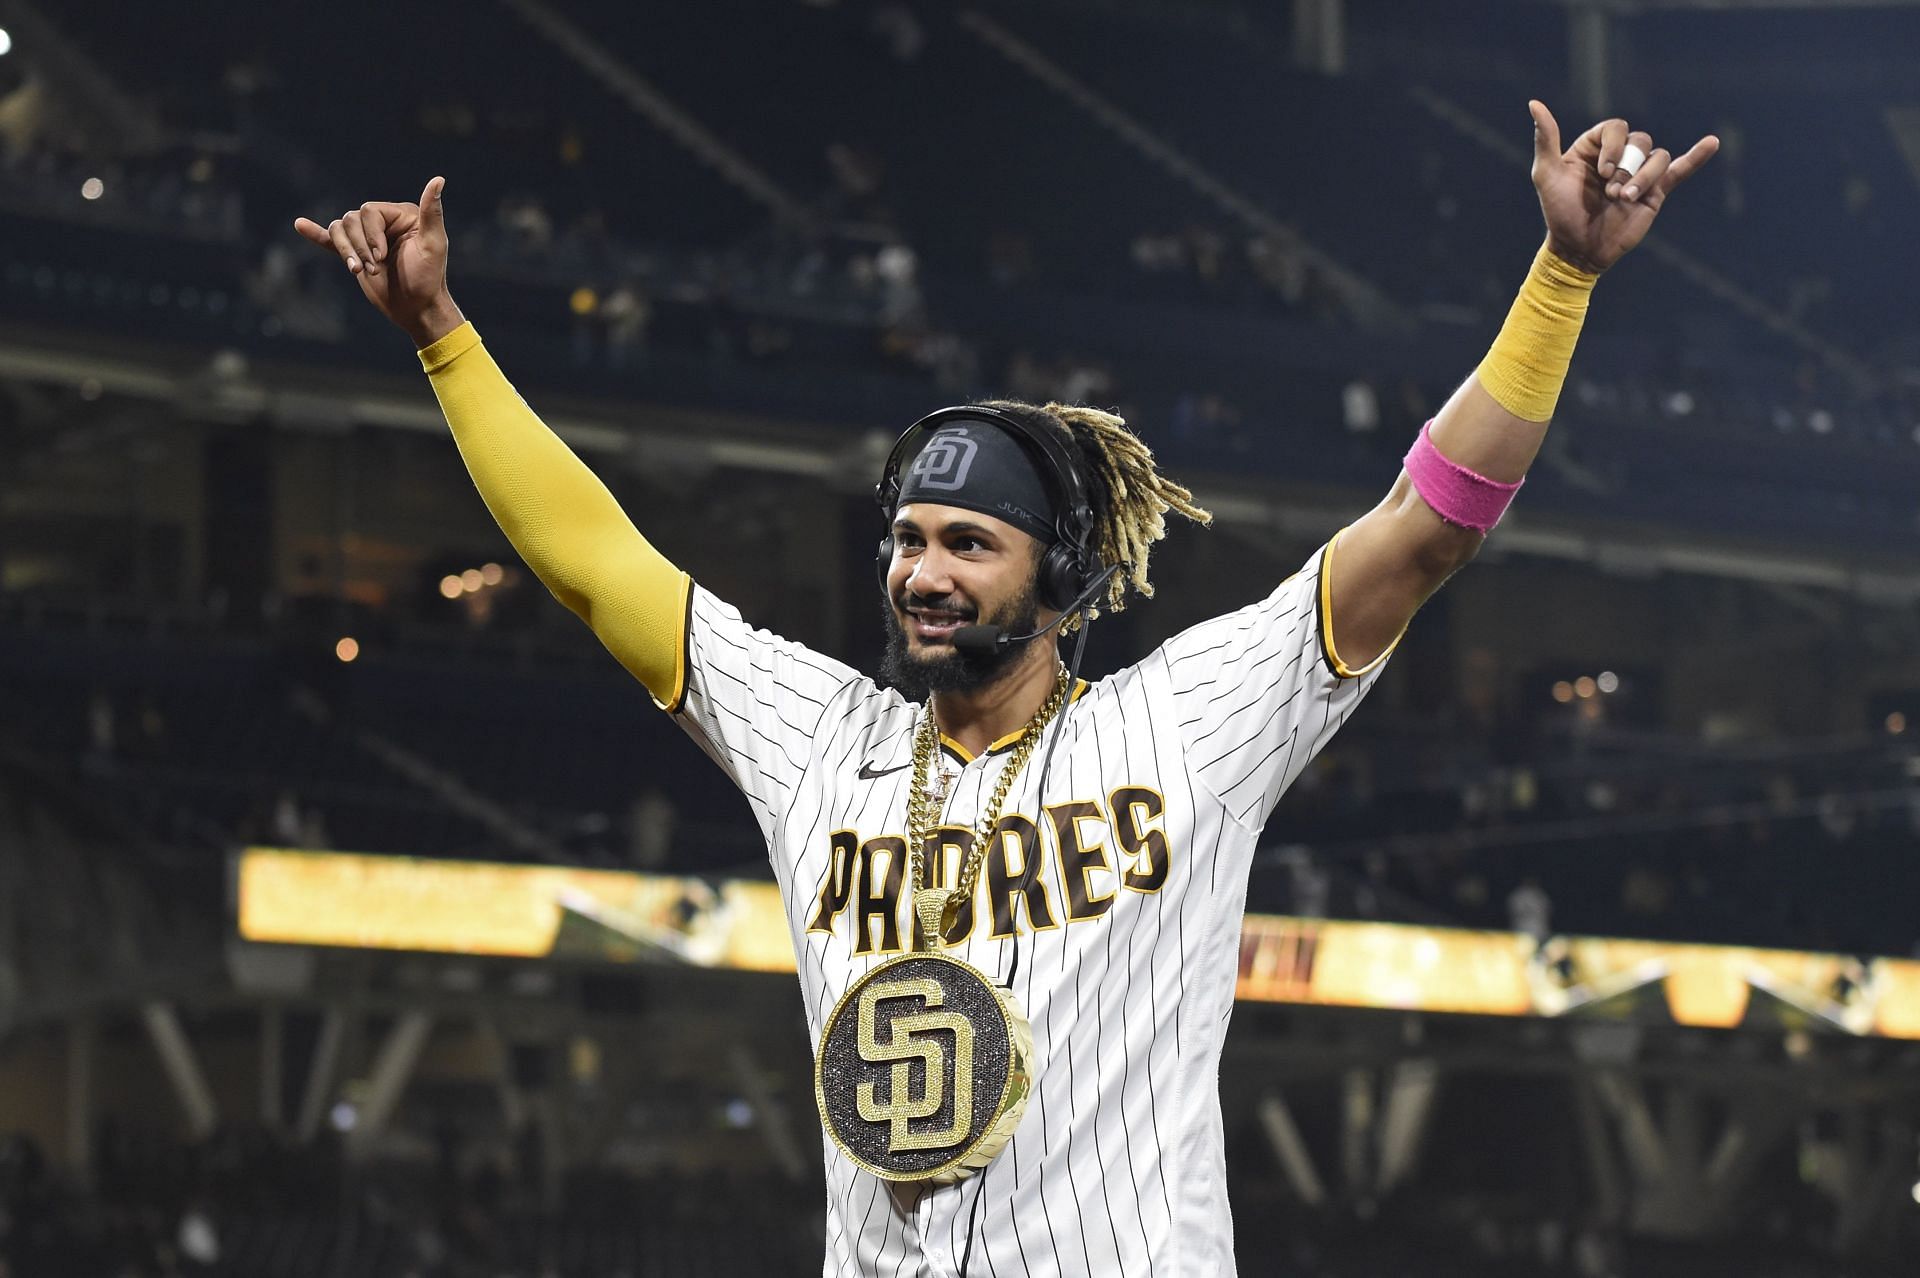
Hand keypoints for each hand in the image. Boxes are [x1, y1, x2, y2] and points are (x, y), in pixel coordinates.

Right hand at [294, 176, 462, 346]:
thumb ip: (432, 213)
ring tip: (357, 271)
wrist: (416, 308)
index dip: (370, 234)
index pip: (369, 211)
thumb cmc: (429, 278)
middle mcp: (382, 222)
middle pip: (351, 219)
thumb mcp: (433, 244)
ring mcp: (367, 238)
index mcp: (400, 214)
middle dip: (358, 246)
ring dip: (345, 251)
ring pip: (339, 229)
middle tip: (374, 269)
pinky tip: (300, 225)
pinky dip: (315, 233)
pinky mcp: (355, 253)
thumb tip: (438, 180)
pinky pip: (331, 239)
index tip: (382, 256)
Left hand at [1529, 101, 1718, 274]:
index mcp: (1595, 146)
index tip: (1601, 173)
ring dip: (1643, 178)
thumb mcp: (1546, 174)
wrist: (1577, 249)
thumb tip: (1534, 103)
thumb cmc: (1558, 212)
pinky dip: (1697, 156)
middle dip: (1627, 166)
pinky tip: (1712, 143)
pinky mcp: (1655, 191)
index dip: (1613, 146)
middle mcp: (1619, 156)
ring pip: (1658, 158)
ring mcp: (1639, 173)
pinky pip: (1680, 169)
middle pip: (1640, 141)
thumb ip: (1546, 138)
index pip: (1616, 127)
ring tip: (1624, 200)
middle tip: (1611, 193)